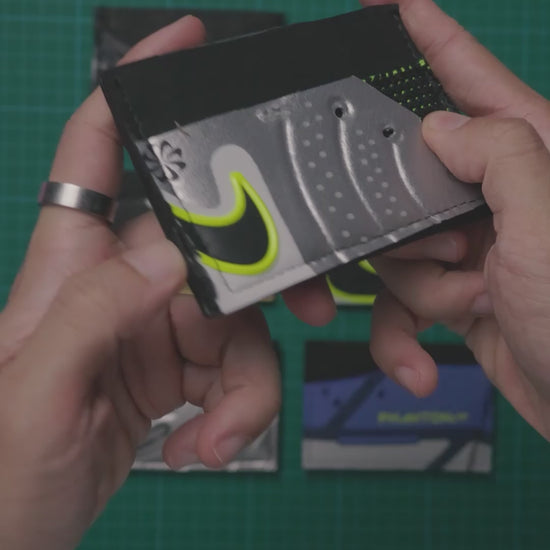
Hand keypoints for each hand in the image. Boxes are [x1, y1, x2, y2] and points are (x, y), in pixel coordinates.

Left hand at [0, 17, 280, 549]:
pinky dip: (237, 409)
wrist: (14, 537)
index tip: (183, 47)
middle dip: (260, 278)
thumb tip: (169, 255)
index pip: (97, 151)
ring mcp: (154, 330)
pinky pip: (234, 369)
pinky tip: (205, 444)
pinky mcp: (177, 373)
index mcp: (71, 269)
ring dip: (246, 383)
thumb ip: (97, 312)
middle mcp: (121, 287)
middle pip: (211, 249)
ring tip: (215, 436)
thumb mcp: (38, 394)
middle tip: (304, 305)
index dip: (134, 91)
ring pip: (236, 320)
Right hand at [361, 0, 549, 438]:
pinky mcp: (454, 296)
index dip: (430, 36)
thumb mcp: (548, 227)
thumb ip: (500, 156)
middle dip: (408, 226)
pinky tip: (419, 364)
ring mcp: (471, 250)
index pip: (472, 79)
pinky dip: (398, 338)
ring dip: (419, 291)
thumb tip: (441, 128)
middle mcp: (496, 200)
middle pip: (408, 181)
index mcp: (529, 158)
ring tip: (472, 309)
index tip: (392, 3)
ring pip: (396, 251)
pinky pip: (398, 305)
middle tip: (456, 255)